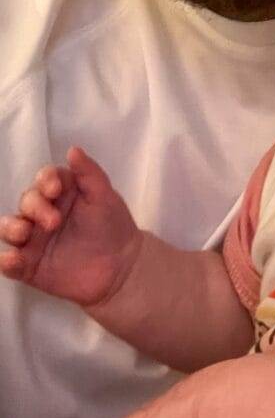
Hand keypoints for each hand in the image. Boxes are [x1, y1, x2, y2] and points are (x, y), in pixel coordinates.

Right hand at [0, 147, 140, 305]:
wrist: (121, 268)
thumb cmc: (113, 226)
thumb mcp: (105, 196)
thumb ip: (89, 173)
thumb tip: (72, 149)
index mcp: (62, 193)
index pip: (44, 179)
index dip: (45, 181)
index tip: (56, 189)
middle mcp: (43, 213)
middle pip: (26, 202)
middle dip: (34, 207)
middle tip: (53, 221)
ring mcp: (34, 240)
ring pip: (9, 228)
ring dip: (10, 228)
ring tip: (24, 233)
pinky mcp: (29, 266)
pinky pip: (9, 263)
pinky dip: (5, 260)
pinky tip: (13, 260)